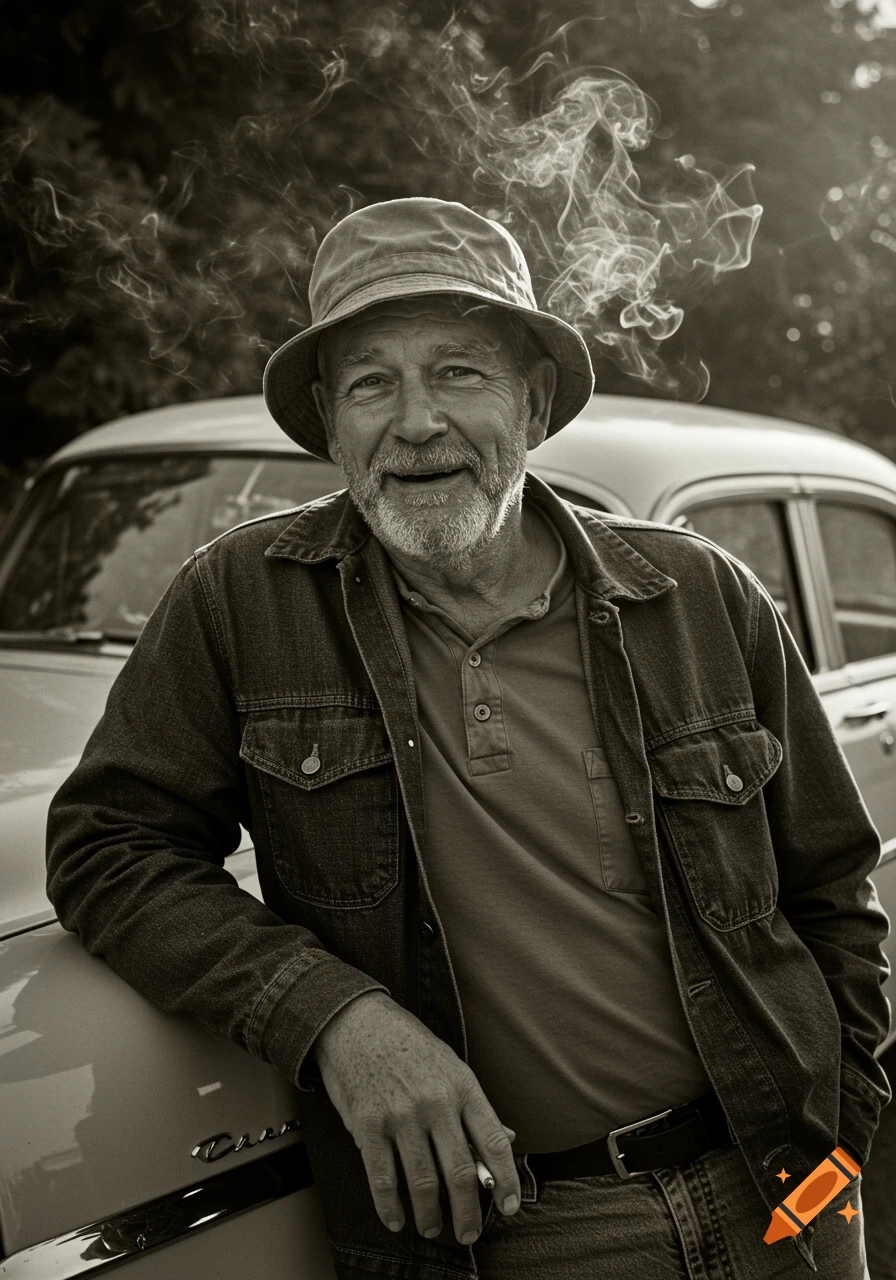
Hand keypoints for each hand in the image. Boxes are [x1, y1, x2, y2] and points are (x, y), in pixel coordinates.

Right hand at [310, 991, 520, 1244]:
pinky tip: (397, 1219)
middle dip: (469, 1211)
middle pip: (461, 1171)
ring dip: (430, 1215)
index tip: (510, 1206)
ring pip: (424, 1181)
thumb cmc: (407, 1043)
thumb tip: (506, 1138)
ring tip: (433, 1227)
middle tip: (468, 1232)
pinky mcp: (368, 1125)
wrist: (356, 1021)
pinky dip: (390, 1207)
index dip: (506, 1179)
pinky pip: (382, 1178)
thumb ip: (474, 1106)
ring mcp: (400, 1115)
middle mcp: (435, 1102)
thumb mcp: (450, 1064)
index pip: (493, 1141)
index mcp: (461, 1085)